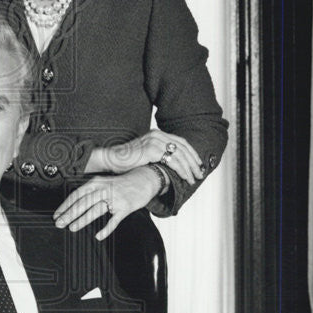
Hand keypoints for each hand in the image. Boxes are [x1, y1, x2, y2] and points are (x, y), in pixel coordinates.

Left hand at [53, 166, 161, 240]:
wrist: (144, 179)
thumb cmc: (121, 184)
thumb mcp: (103, 182)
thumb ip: (90, 191)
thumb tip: (73, 205)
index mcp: (96, 182)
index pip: (77, 195)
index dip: (65, 205)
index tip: (56, 215)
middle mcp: (104, 189)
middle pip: (83, 203)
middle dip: (69, 214)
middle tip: (59, 224)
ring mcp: (115, 198)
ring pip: (95, 211)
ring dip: (82, 220)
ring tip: (72, 228)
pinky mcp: (125, 208)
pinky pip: (114, 221)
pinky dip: (106, 229)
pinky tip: (98, 236)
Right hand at [89, 130, 204, 184]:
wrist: (111, 160)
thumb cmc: (126, 161)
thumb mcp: (145, 155)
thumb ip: (158, 155)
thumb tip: (172, 166)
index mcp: (157, 134)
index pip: (180, 142)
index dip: (191, 154)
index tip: (198, 165)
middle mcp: (157, 134)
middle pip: (183, 147)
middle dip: (194, 162)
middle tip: (200, 173)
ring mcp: (155, 141)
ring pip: (180, 155)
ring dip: (189, 168)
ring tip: (194, 179)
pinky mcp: (152, 149)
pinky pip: (173, 161)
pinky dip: (182, 170)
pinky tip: (185, 178)